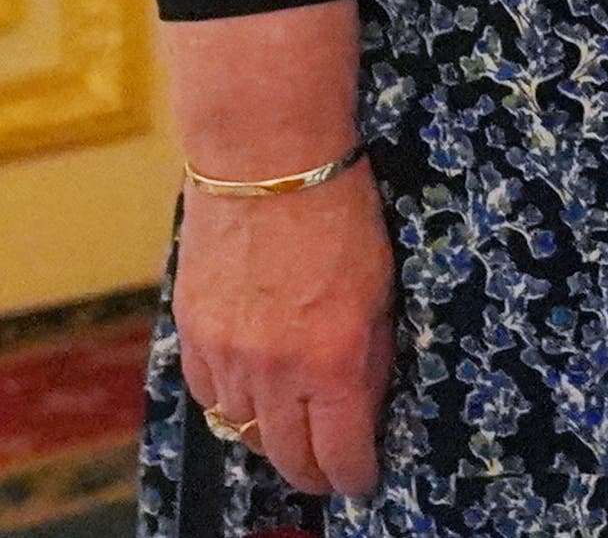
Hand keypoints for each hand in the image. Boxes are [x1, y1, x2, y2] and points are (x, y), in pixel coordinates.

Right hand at [174, 164, 391, 499]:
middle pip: (286, 453)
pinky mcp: (192, 332)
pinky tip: (250, 397)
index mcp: (333, 359)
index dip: (353, 475)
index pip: (340, 451)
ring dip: (269, 436)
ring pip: (243, 428)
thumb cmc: (340, 212)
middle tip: (328, 472)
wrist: (267, 162)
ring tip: (292, 432)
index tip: (361, 480)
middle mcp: (274, 370)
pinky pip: (208, 394)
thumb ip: (369, 353)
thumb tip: (363, 403)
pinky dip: (230, 403)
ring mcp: (226, 354)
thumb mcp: (381, 288)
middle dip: (312, 471)